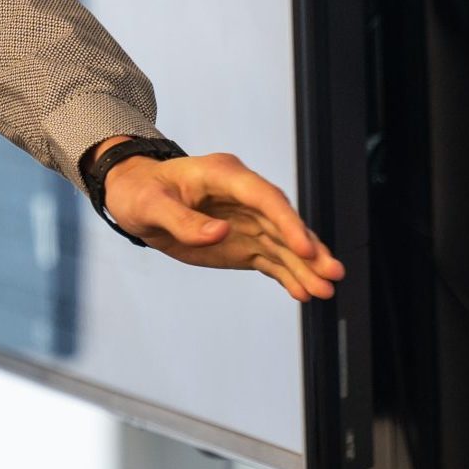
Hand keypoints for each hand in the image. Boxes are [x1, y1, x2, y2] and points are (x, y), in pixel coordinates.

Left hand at [95, 143, 345, 302]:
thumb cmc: (140, 193)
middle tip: (333, 273)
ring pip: (282, 244)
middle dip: (308, 248)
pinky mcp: (243, 241)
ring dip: (305, 267)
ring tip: (326, 291)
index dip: (286, 221)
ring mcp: (245, 220)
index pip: (264, 196)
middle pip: (282, 222)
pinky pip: (270, 259)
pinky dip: (287, 276)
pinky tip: (303, 293)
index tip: (304, 247)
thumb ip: (183, 220)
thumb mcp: (150, 206)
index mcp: (223, 175)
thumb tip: (219, 232)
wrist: (135, 199)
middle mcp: (243, 195)